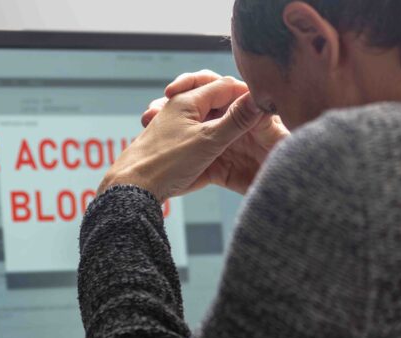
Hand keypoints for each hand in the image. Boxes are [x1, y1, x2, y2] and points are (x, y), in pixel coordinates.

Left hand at [97, 71, 289, 201]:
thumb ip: (236, 120)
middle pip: (216, 98)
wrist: (134, 187)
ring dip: (223, 122)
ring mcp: (177, 125)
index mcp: (188, 100)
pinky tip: (220, 149)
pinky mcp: (176, 144)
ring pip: (208, 116)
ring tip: (238, 134)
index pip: (225, 86)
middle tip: (254, 115)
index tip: (266, 107)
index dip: (247, 95)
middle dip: (234, 105)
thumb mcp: (208, 141)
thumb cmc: (165, 163)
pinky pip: (199, 133)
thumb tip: (259, 99)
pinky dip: (211, 137)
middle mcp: (181, 108)